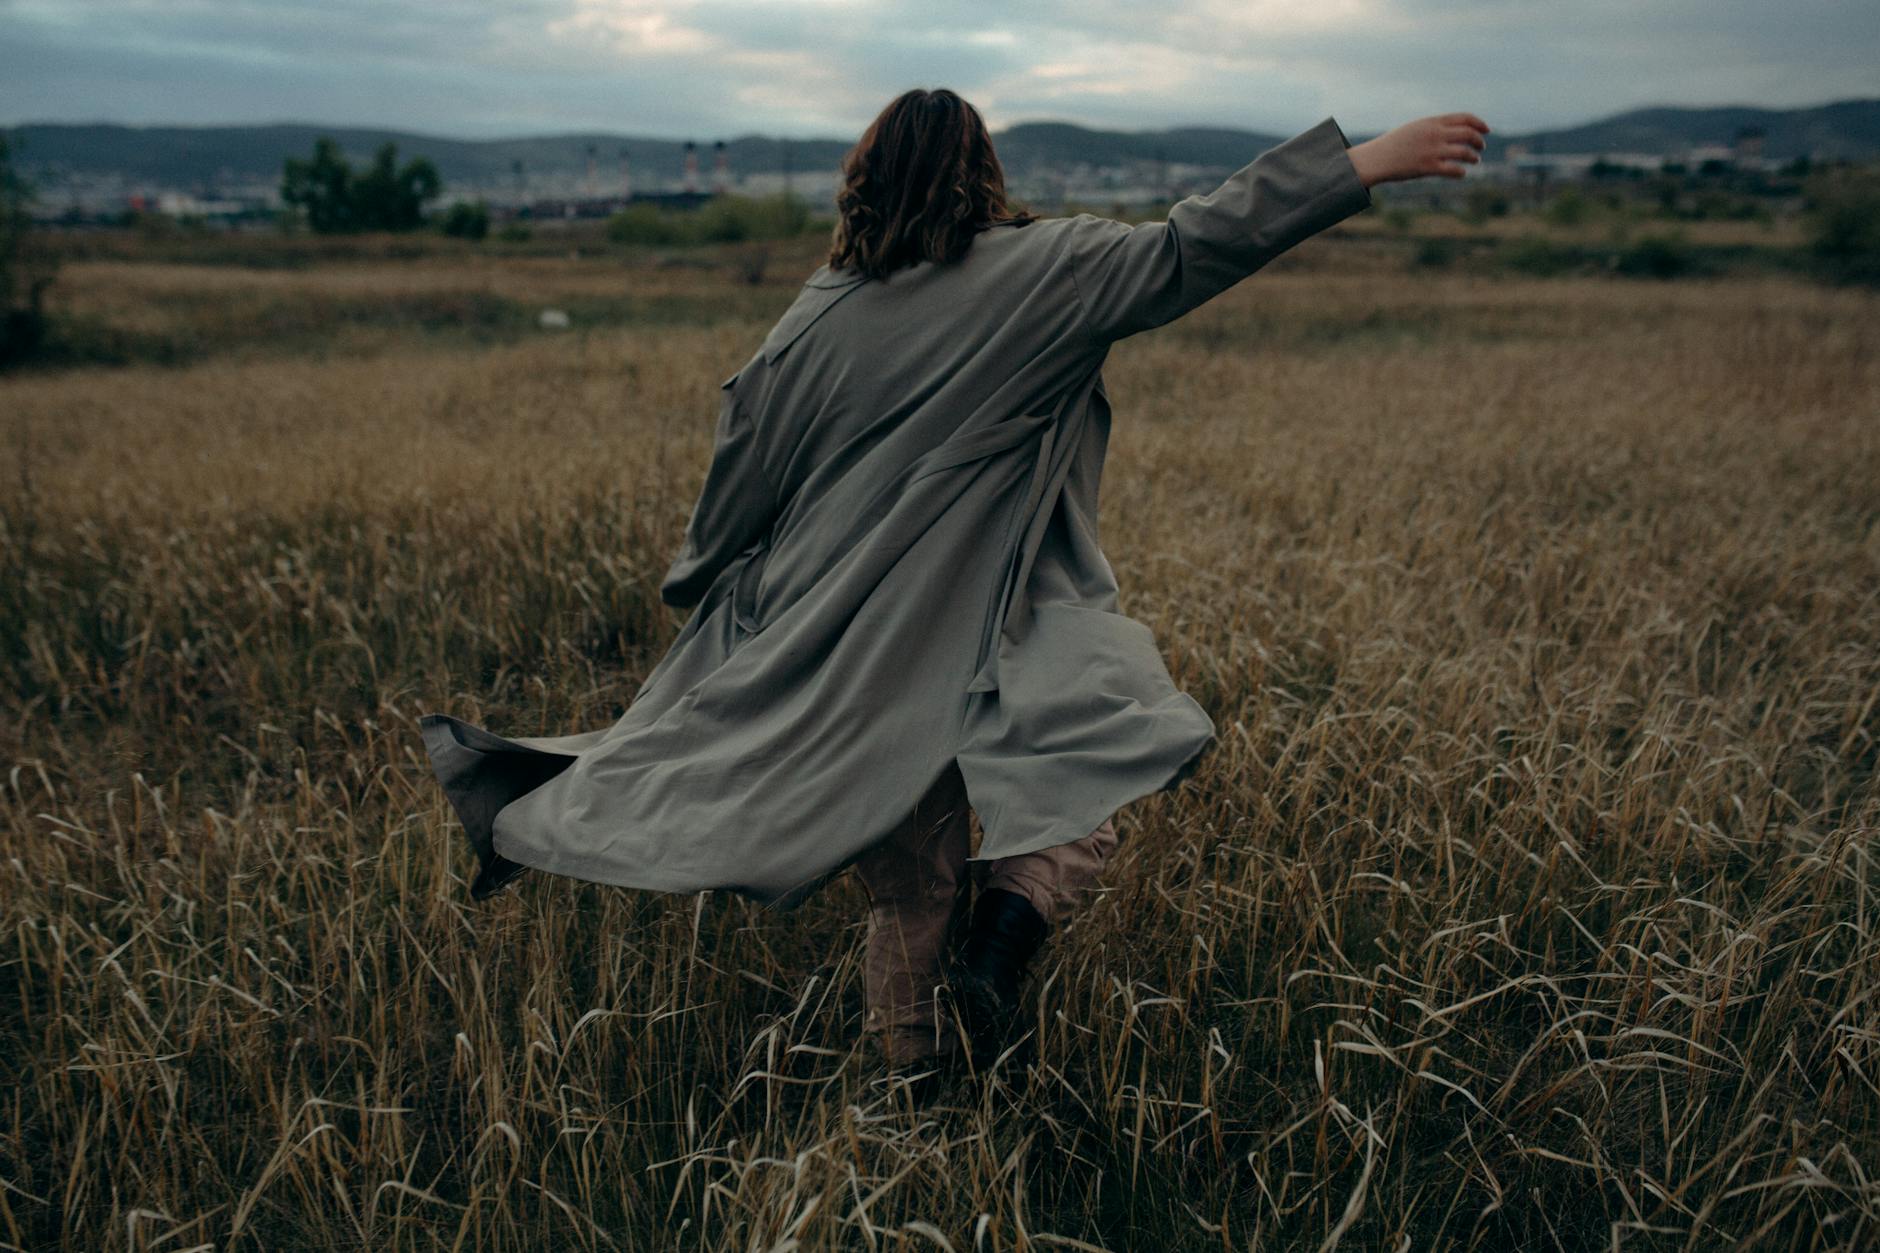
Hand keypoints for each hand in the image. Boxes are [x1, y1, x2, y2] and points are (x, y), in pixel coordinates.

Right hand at [1347, 114, 1489, 187]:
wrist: (1377, 158)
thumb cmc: (1395, 144)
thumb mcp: (1416, 128)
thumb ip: (1434, 127)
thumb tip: (1453, 131)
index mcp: (1432, 122)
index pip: (1465, 118)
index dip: (1479, 124)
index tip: (1486, 130)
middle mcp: (1435, 134)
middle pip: (1468, 134)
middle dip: (1479, 141)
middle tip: (1481, 147)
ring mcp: (1432, 151)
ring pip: (1464, 152)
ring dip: (1473, 157)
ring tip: (1475, 160)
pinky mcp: (1428, 168)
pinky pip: (1454, 170)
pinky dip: (1461, 171)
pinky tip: (1461, 173)